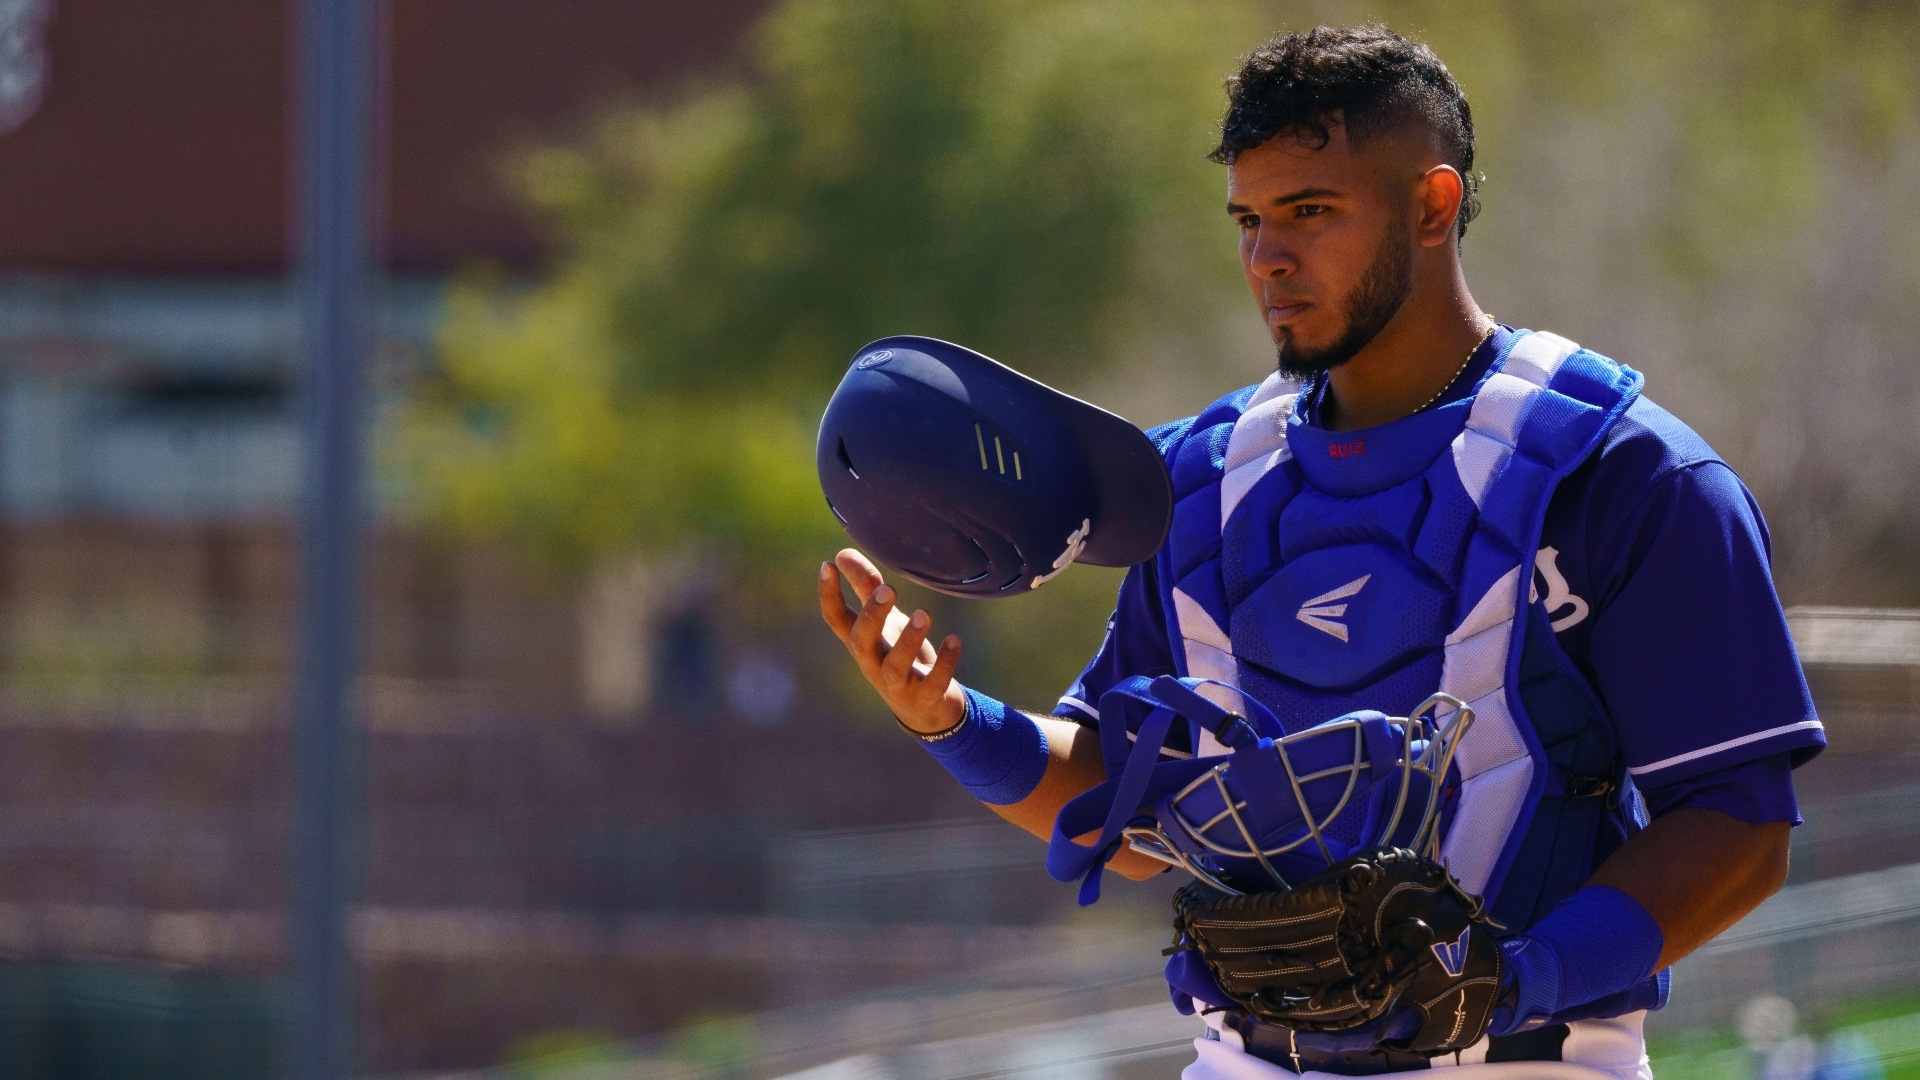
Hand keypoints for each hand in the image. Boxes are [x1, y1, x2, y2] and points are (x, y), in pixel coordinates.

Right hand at [817, 549, 964, 734]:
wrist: (927, 709)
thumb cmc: (899, 656)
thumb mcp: (884, 623)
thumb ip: (866, 589)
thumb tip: (842, 554)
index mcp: (862, 643)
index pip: (836, 620)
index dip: (828, 595)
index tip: (828, 566)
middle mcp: (873, 663)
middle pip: (861, 642)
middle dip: (873, 616)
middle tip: (889, 589)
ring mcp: (898, 684)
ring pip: (895, 666)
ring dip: (909, 640)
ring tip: (923, 614)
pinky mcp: (925, 697)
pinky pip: (933, 683)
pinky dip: (944, 662)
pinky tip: (954, 639)